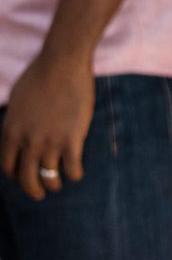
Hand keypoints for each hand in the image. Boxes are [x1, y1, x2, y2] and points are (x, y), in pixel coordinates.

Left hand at [1, 50, 92, 199]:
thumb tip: (18, 133)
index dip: (16, 176)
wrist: (62, 64)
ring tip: (59, 183)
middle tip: (40, 194)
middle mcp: (28, 141)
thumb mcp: (17, 102)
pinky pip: (72, 168)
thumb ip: (16, 122)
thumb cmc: (39, 76)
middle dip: (33, 191)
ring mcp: (50, 142)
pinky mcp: (72, 139)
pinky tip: (76, 171)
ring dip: (54, 184)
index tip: (24, 176)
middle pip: (27, 179)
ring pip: (50, 178)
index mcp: (10, 131)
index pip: (7, 166)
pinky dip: (75, 174)